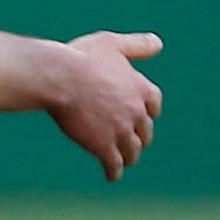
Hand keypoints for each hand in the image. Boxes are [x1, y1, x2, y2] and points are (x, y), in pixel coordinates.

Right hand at [45, 30, 163, 179]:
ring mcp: (121, 131)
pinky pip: (114, 165)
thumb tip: (158, 44)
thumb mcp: (112, 43)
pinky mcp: (104, 146)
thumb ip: (136, 45)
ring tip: (123, 161)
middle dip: (139, 136)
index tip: (144, 116)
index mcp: (140, 87)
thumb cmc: (82, 58)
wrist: (61, 79)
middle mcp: (136, 112)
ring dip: (129, 156)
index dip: (149, 111)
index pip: (154, 104)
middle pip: (145, 131)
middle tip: (131, 142)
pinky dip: (114, 172)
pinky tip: (111, 176)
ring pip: (132, 151)